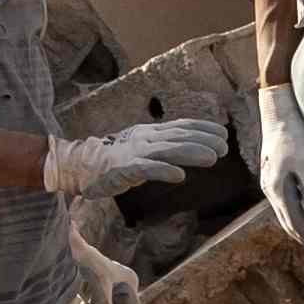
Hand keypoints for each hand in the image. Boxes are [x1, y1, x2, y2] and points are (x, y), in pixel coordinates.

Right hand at [42, 114, 219, 201]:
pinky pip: (145, 169)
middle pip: (177, 137)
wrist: (78, 166)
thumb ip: (164, 149)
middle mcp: (143, 138)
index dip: (201, 128)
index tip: (222, 133)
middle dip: (202, 140)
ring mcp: (133, 153)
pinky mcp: (123, 170)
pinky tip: (179, 176)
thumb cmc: (113, 160)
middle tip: (224, 146)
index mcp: (148, 133)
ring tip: (212, 158)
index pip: (179, 127)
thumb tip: (190, 152)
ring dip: (190, 153)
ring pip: (166, 151)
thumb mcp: (141, 149)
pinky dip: (162, 171)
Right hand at [253, 97, 303, 250]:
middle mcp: (272, 191)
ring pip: (288, 217)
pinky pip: (287, 205)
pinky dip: (298, 217)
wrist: (277, 110)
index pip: (299, 227)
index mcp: (279, 191)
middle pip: (291, 226)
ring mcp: (271, 183)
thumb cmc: (295, 134)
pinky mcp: (275, 175)